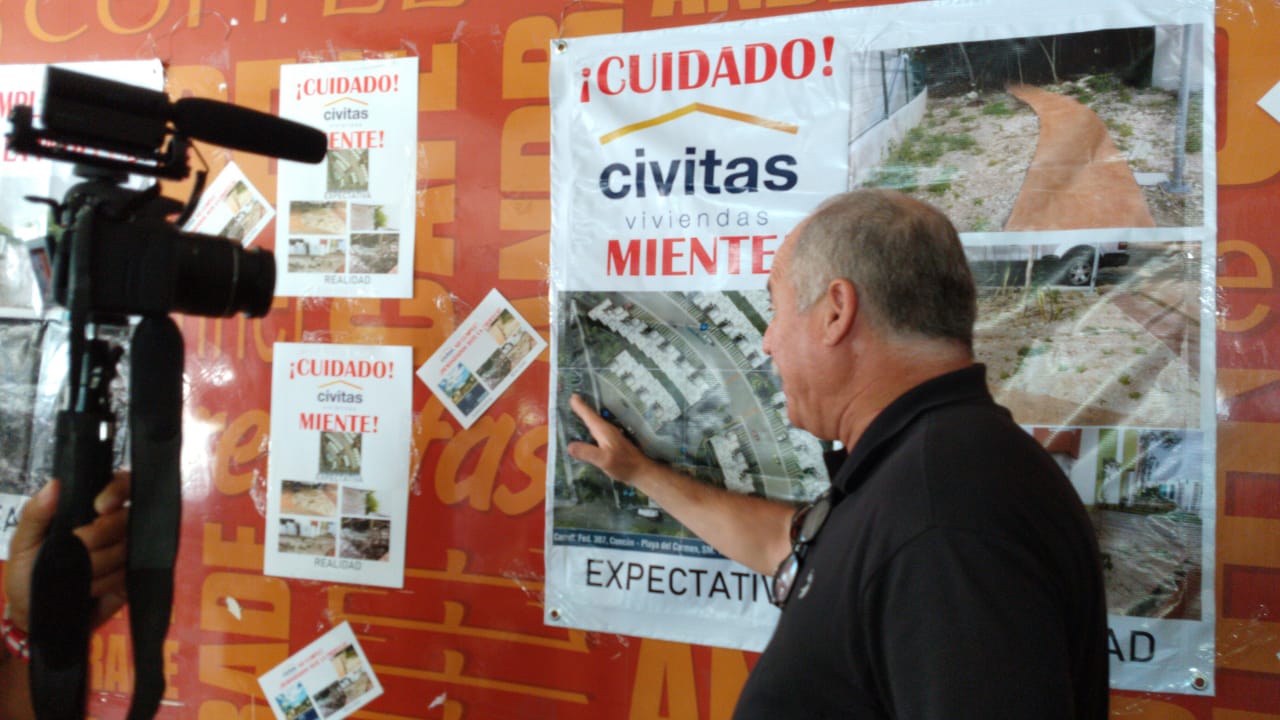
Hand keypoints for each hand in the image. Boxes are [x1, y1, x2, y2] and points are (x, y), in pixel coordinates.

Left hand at [4, 473, 129, 631]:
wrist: (34, 615)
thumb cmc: (27, 574)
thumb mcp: (22, 542)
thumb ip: (35, 513)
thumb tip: (55, 484)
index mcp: (89, 510)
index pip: (120, 485)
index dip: (118, 490)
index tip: (100, 507)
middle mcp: (113, 526)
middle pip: (126, 517)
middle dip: (100, 533)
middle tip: (78, 545)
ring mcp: (125, 552)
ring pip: (126, 548)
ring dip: (98, 564)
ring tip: (76, 575)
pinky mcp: (131, 577)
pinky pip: (128, 573)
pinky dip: (105, 582)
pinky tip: (89, 589)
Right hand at [566, 394, 654, 484]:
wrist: (640, 471)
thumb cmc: (623, 464)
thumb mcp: (603, 460)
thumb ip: (587, 452)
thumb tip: (569, 446)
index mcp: (603, 430)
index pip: (589, 415)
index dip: (580, 405)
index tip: (572, 395)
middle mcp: (606, 429)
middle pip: (590, 416)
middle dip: (580, 408)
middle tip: (569, 400)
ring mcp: (609, 436)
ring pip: (593, 423)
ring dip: (585, 417)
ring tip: (574, 412)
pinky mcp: (610, 442)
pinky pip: (595, 431)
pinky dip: (589, 427)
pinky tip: (584, 431)